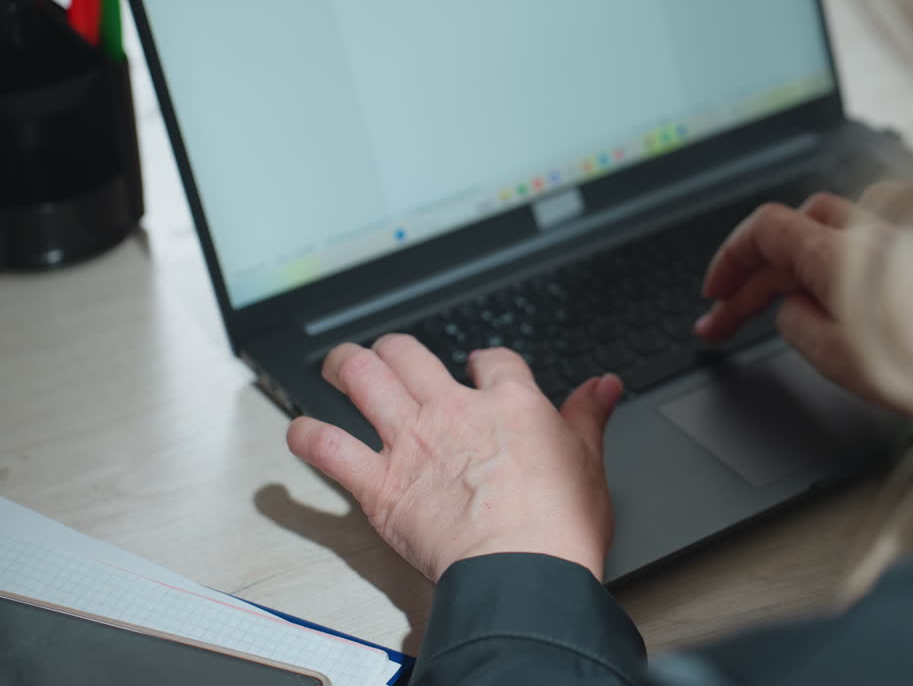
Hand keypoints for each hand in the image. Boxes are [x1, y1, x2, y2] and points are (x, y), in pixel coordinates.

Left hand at [286, 337, 622, 581]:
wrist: (524, 570)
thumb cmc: (559, 526)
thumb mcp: (588, 461)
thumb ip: (588, 416)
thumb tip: (604, 385)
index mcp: (509, 403)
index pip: (492, 359)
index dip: (483, 360)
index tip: (479, 367)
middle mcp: (452, 410)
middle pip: (409, 352)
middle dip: (395, 349)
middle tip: (389, 355)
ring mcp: (411, 443)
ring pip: (361, 377)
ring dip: (343, 366)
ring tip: (337, 366)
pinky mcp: (379, 484)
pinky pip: (327, 447)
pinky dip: (307, 436)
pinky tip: (301, 432)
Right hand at [696, 183, 912, 401]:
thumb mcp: (846, 363)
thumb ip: (802, 327)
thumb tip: (790, 307)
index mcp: (841, 254)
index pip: (765, 231)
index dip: (730, 260)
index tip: (715, 296)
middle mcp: (875, 226)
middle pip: (795, 228)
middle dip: (756, 273)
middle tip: (731, 316)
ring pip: (836, 214)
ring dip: (802, 251)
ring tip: (789, 296)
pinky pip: (884, 214)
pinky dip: (855, 234)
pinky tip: (855, 257)